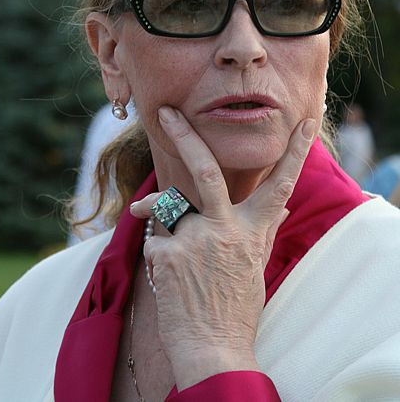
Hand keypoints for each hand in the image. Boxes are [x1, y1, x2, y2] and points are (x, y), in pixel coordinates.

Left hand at [130, 107, 314, 389]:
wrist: (213, 350)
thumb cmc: (237, 308)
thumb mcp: (257, 266)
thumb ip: (263, 231)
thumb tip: (283, 208)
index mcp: (253, 231)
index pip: (281, 186)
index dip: (296, 154)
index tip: (306, 125)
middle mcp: (226, 229)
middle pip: (204, 171)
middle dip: (184, 135)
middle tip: (166, 111)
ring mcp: (196, 240)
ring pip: (168, 206)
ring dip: (160, 216)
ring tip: (163, 238)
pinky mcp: (168, 255)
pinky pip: (156, 236)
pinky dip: (159, 249)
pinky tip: (169, 275)